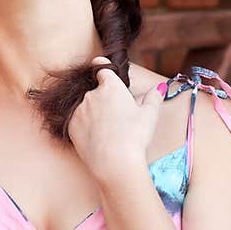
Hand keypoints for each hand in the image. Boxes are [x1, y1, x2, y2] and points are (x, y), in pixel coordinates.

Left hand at [68, 56, 164, 185]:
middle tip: (117, 115)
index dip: (104, 70)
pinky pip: (78, 120)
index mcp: (111, 87)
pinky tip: (98, 137)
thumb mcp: (149, 115)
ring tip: (109, 130)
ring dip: (95, 113)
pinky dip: (86, 126)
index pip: (103, 70)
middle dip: (105, 99)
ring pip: (87, 107)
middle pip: (97, 91)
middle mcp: (92, 94)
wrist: (114, 160)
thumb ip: (153, 98)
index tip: (103, 68)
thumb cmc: (135, 136)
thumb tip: (159, 88)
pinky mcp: (71, 124)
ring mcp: (79, 109)